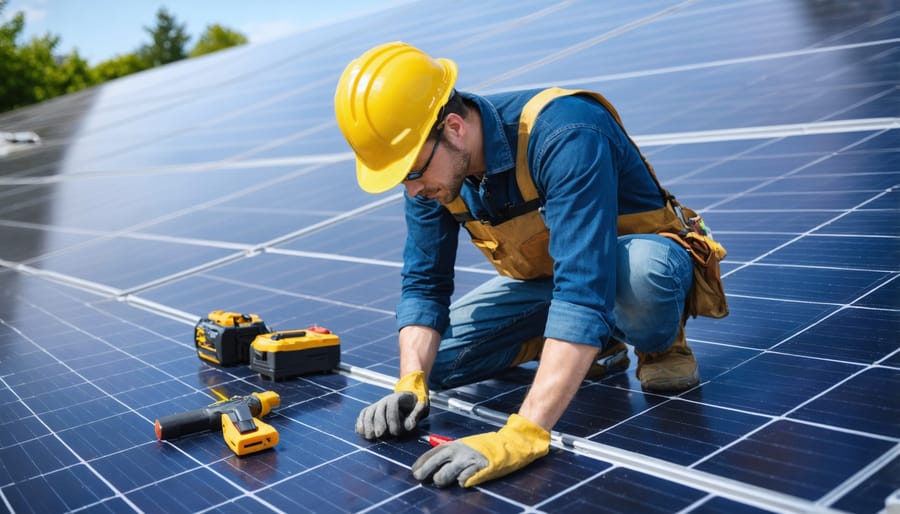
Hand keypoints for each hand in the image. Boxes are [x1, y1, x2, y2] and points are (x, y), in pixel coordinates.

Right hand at [355, 370, 428, 439]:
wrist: (407, 399)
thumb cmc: (414, 404)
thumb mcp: (421, 407)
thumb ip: (416, 415)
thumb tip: (409, 426)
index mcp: (397, 397)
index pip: (392, 405)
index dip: (393, 419)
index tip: (396, 432)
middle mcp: (384, 400)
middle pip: (378, 410)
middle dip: (378, 423)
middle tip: (380, 435)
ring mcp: (376, 405)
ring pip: (368, 412)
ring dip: (367, 425)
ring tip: (370, 436)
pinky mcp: (371, 411)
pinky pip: (363, 415)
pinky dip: (360, 423)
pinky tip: (361, 432)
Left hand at [411, 414, 549, 487]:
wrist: (508, 445)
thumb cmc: (483, 447)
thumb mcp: (463, 445)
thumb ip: (448, 453)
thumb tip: (429, 464)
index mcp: (453, 445)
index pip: (430, 454)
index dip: (420, 464)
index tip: (415, 472)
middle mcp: (458, 452)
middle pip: (433, 466)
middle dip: (424, 474)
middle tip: (421, 479)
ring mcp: (468, 461)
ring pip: (444, 477)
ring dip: (442, 481)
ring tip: (446, 481)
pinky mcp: (478, 470)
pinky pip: (463, 481)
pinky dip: (462, 482)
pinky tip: (464, 480)